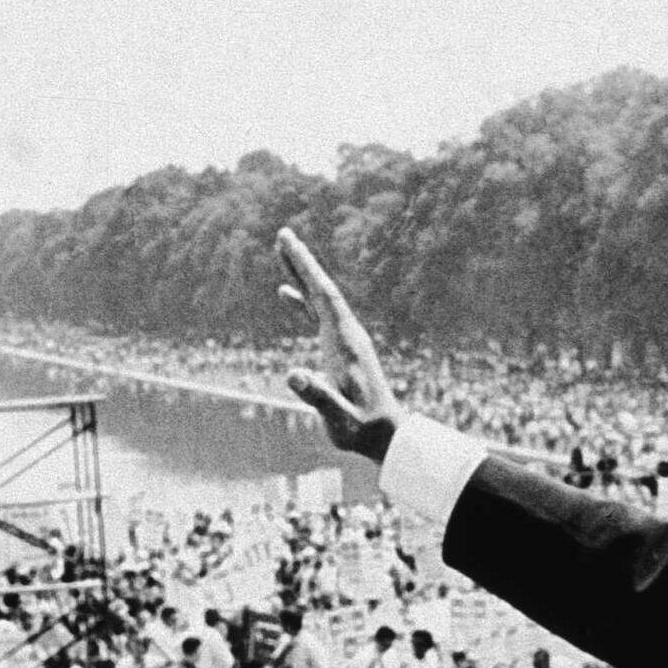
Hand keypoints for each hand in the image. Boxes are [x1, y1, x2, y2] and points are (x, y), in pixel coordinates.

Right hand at [276, 228, 401, 463]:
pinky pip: (317, 316)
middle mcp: (346, 334)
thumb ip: (318, 396)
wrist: (385, 434)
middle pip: (322, 289)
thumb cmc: (361, 428)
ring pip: (319, 298)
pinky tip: (285, 292)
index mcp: (346, 342)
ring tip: (283, 250)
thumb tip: (293, 374)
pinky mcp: (339, 348)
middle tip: (283, 233)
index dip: (307, 268)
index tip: (290, 243)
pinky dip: (301, 300)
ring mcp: (343, 339)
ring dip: (301, 274)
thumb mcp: (339, 417)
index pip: (324, 296)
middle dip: (302, 261)